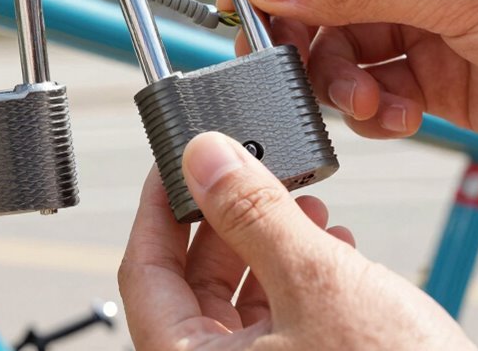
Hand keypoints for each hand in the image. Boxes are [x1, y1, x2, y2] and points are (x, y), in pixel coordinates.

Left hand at [119, 132, 472, 349]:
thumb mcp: (315, 281)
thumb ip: (252, 214)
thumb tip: (203, 158)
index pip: (144, 274)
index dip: (157, 209)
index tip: (177, 163)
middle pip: (193, 284)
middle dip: (227, 222)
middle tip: (249, 174)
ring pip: (240, 299)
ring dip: (269, 244)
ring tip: (303, 206)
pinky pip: (279, 320)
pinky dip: (298, 277)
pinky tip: (333, 245)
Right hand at [219, 0, 477, 162]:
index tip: (247, 9)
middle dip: (310, 40)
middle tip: (301, 72)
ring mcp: (422, 24)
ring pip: (341, 50)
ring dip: (341, 82)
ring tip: (369, 101)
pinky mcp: (432, 77)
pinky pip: (372, 91)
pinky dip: (372, 111)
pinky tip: (400, 116)